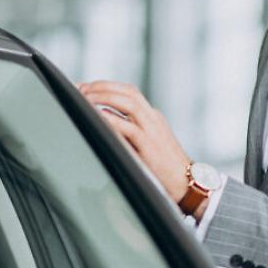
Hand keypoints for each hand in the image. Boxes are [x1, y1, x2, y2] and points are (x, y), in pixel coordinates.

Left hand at [77, 80, 191, 207]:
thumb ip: (130, 130)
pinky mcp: (150, 146)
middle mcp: (153, 119)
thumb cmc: (164, 166)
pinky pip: (130, 128)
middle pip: (128, 92)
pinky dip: (113, 119)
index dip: (106, 86)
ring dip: (105, 97)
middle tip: (81, 90)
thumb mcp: (147, 142)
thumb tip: (104, 119)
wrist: (186, 182)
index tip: (86, 87)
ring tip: (86, 99)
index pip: (129, 91)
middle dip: (102, 87)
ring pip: (129, 103)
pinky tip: (99, 117)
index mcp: (152, 116)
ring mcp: (152, 131)